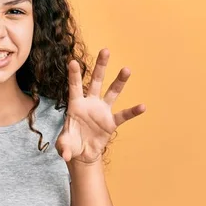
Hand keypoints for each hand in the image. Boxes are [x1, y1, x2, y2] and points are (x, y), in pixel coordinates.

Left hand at [55, 49, 145, 163]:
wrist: (82, 153)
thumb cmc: (71, 143)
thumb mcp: (65, 145)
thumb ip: (64, 147)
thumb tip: (66, 156)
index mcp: (75, 105)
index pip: (74, 87)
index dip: (74, 75)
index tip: (73, 61)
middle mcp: (90, 104)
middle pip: (95, 81)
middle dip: (100, 67)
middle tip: (105, 50)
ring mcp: (102, 111)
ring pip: (112, 92)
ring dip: (119, 82)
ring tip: (126, 69)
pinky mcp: (111, 122)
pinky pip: (123, 115)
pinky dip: (132, 112)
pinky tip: (141, 107)